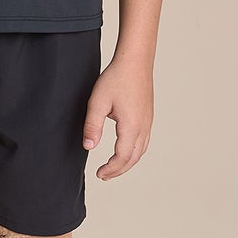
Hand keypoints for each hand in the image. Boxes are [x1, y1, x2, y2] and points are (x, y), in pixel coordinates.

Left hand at [81, 60, 152, 180]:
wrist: (135, 61)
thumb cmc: (116, 79)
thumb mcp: (97, 102)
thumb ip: (92, 126)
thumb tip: (88, 147)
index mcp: (131, 126)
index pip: (122, 157)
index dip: (110, 169)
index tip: (98, 174)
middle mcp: (143, 127)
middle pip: (133, 158)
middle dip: (118, 170)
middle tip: (103, 176)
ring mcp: (148, 122)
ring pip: (140, 151)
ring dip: (127, 163)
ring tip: (113, 167)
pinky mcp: (148, 117)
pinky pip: (144, 142)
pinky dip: (134, 152)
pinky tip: (125, 150)